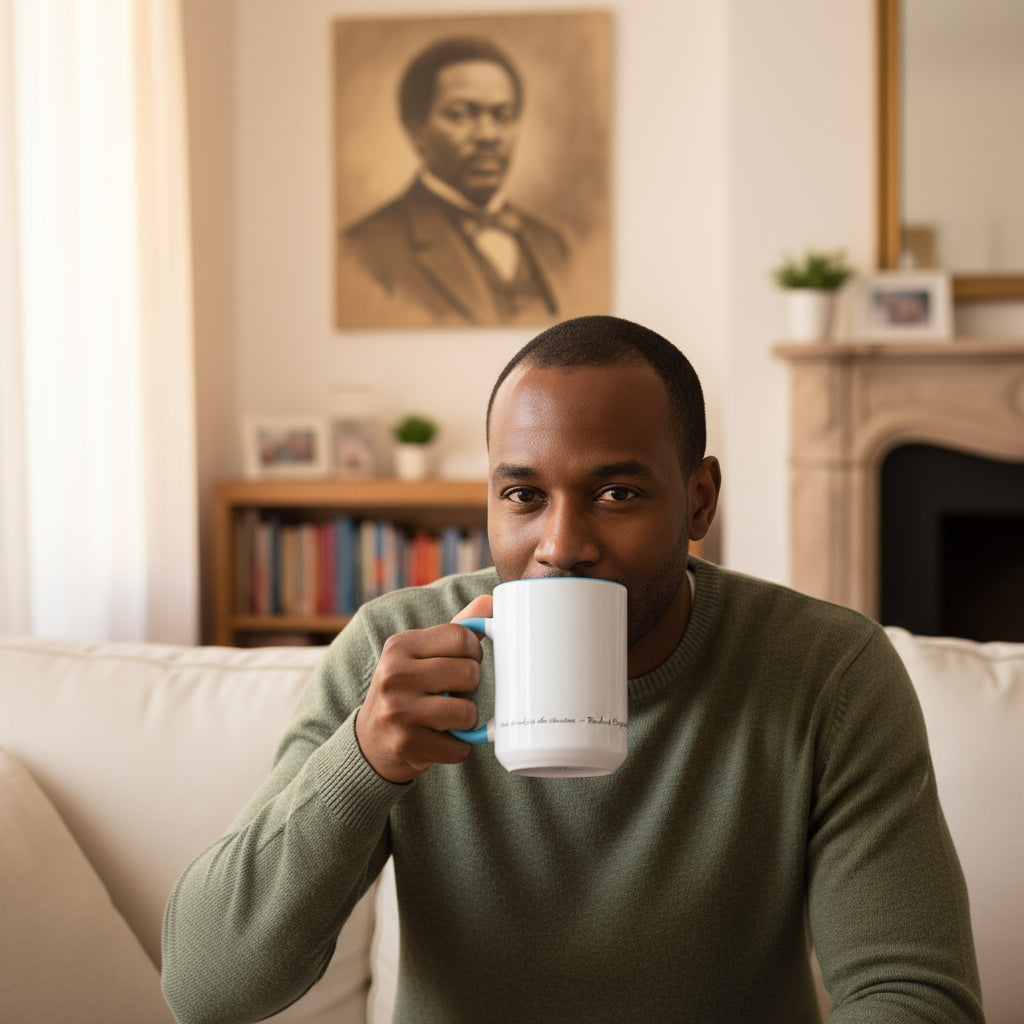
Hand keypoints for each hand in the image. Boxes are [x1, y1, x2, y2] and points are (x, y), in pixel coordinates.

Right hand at [355, 595, 492, 783]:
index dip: (474, 652)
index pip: (461, 636)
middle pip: (469, 672)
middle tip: (453, 693)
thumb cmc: (407, 689)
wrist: (371, 741)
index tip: (465, 662)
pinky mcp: (406, 743)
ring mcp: (398, 710)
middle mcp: (394, 674)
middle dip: (470, 687)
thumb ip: (457, 628)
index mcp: (400, 645)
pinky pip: (459, 747)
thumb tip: (491, 602)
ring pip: (467, 712)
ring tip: (446, 717)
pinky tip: (439, 740)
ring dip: (465, 720)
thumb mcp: (422, 654)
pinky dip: (458, 747)